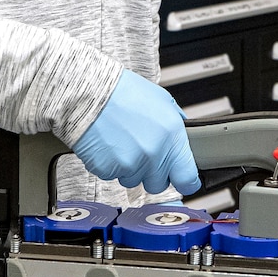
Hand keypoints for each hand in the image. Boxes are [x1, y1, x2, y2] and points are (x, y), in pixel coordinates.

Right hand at [73, 69, 200, 195]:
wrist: (90, 92)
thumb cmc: (124, 92)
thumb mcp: (163, 100)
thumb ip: (177, 124)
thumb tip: (184, 140)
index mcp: (172, 137)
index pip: (188, 179)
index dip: (186, 182)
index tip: (182, 180)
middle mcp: (154, 154)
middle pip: (159, 184)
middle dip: (152, 173)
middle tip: (142, 151)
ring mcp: (130, 165)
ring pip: (134, 181)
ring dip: (130, 168)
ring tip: (122, 142)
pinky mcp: (108, 170)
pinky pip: (113, 176)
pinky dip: (110, 165)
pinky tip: (108, 145)